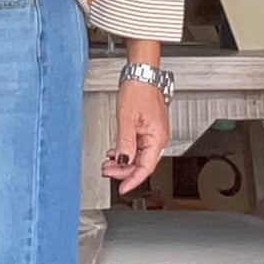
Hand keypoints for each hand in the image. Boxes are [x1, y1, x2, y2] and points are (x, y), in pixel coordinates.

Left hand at [102, 77, 167, 194]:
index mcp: (156, 138)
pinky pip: (136, 145)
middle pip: (140, 163)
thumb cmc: (138, 91)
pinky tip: (114, 151)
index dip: (132, 180)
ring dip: (122, 160)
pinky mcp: (146, 128)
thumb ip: (125, 143)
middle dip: (123, 170)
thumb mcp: (126, 119)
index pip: (145, 167)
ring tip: (107, 162)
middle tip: (106, 171)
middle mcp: (157, 137)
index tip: (121, 188)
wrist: (142, 74)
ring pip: (137, 155)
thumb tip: (123, 161)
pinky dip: (124, 150)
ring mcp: (152, 133)